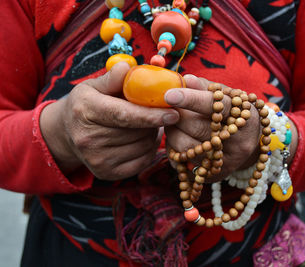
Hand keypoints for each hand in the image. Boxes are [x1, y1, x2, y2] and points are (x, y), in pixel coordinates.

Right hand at [40, 63, 179, 180]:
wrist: (67, 133)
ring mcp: (96, 159)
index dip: (151, 115)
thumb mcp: (93, 86)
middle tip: (157, 112)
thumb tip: (128, 68)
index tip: (174, 113)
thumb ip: (113, 78)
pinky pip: (142, 161)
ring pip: (143, 146)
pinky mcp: (106, 173)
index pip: (124, 115)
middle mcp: (88, 138)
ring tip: (147, 124)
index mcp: (86, 110)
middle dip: (154, 121)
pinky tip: (143, 138)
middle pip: (138, 132)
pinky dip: (150, 149)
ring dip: (153, 134)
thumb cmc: (87, 104)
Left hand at [164, 75, 261, 181]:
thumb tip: (186, 79)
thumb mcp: (226, 95)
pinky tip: (179, 136)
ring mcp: (226, 161)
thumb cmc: (233, 112)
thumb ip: (205, 86)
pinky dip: (174, 146)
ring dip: (172, 131)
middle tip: (169, 106)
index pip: (216, 105)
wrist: (249, 142)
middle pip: (197, 127)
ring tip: (174, 121)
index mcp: (244, 116)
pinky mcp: (212, 175)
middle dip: (177, 115)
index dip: (191, 99)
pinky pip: (182, 161)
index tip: (169, 94)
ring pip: (187, 146)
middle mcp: (238, 142)